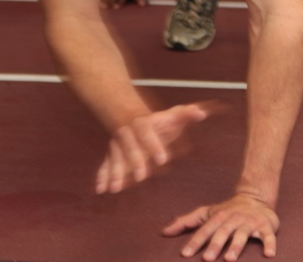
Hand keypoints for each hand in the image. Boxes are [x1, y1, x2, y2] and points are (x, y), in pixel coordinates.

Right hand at [95, 102, 218, 194]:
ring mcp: (117, 144)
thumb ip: (188, 113)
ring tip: (116, 188)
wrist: (133, 117)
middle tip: (142, 176)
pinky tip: (100, 189)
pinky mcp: (112, 155)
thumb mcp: (174, 114)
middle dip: (135, 161)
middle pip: (129, 147)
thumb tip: (201, 114)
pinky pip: (105, 165)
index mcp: (143, 123)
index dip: (154, 146)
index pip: (147, 133)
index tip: (163, 159)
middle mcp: (127, 133)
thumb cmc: (160, 120)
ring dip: (115, 173)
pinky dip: (102, 176)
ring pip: (115, 158)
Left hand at [163, 193, 279, 261]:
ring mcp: (250, 222)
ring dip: (236, 246)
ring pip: (243, 234)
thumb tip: (163, 232)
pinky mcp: (265, 226)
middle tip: (207, 259)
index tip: (185, 253)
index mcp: (219, 216)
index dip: (195, 241)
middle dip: (215, 245)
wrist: (256, 197)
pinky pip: (268, 236)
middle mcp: (234, 218)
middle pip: (223, 232)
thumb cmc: (227, 210)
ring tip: (229, 259)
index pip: (205, 230)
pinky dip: (269, 244)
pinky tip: (269, 255)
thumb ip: (186, 222)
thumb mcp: (207, 212)